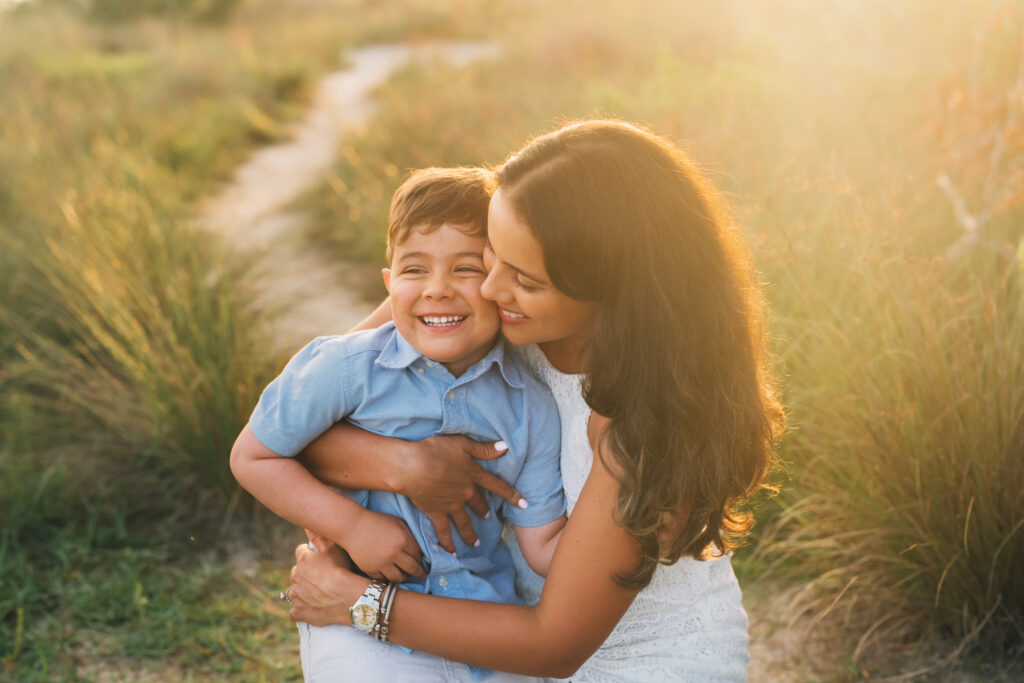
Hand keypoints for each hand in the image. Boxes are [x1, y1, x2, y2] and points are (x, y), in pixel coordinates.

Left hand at [288, 537, 366, 625]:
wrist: (348, 598)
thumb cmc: (342, 570)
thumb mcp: (334, 548)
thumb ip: (319, 536)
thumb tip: (307, 526)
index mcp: (302, 560)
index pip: (301, 551)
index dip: (311, 553)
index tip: (320, 557)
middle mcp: (295, 577)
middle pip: (297, 572)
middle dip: (306, 573)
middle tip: (322, 575)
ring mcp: (296, 597)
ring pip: (295, 591)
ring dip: (303, 590)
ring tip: (319, 592)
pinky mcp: (300, 613)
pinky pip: (296, 612)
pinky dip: (302, 610)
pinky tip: (311, 608)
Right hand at [343, 508, 425, 582]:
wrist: (352, 526)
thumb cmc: (377, 521)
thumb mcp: (398, 522)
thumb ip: (411, 535)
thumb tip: (421, 550)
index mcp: (403, 540)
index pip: (418, 556)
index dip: (422, 561)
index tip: (424, 564)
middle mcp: (394, 553)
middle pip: (412, 569)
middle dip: (419, 574)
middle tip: (422, 576)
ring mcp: (382, 563)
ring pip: (399, 578)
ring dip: (404, 578)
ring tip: (405, 576)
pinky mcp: (370, 570)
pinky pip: (383, 579)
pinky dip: (388, 578)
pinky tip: (391, 576)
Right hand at [400, 436, 522, 551]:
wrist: (412, 466)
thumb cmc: (435, 450)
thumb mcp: (462, 444)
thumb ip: (484, 449)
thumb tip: (505, 447)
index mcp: (473, 475)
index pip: (497, 486)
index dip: (512, 495)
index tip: (525, 504)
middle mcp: (466, 493)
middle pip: (479, 505)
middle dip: (484, 511)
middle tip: (488, 517)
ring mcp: (451, 505)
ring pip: (465, 523)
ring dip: (471, 533)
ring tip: (475, 542)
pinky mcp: (436, 513)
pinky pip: (444, 532)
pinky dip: (448, 543)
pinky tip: (452, 553)